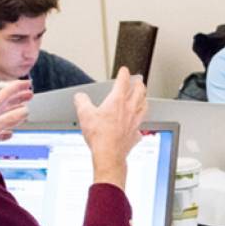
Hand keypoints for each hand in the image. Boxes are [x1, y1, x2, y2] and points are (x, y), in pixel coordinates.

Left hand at [0, 81, 31, 157]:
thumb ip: (7, 119)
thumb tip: (24, 111)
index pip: (5, 93)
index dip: (18, 87)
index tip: (28, 84)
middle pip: (5, 102)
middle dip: (18, 97)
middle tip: (29, 94)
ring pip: (3, 115)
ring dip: (14, 111)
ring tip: (24, 109)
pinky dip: (7, 129)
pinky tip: (10, 133)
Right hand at [75, 67, 146, 189]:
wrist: (109, 154)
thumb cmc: (99, 135)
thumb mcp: (84, 114)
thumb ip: (82, 102)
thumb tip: (80, 97)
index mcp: (117, 101)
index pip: (123, 82)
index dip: (124, 74)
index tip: (125, 70)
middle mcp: (129, 110)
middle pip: (139, 92)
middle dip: (139, 84)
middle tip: (138, 81)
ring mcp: (134, 122)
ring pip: (144, 107)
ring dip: (144, 100)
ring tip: (144, 98)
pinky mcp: (135, 135)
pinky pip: (140, 128)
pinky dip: (140, 125)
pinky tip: (138, 127)